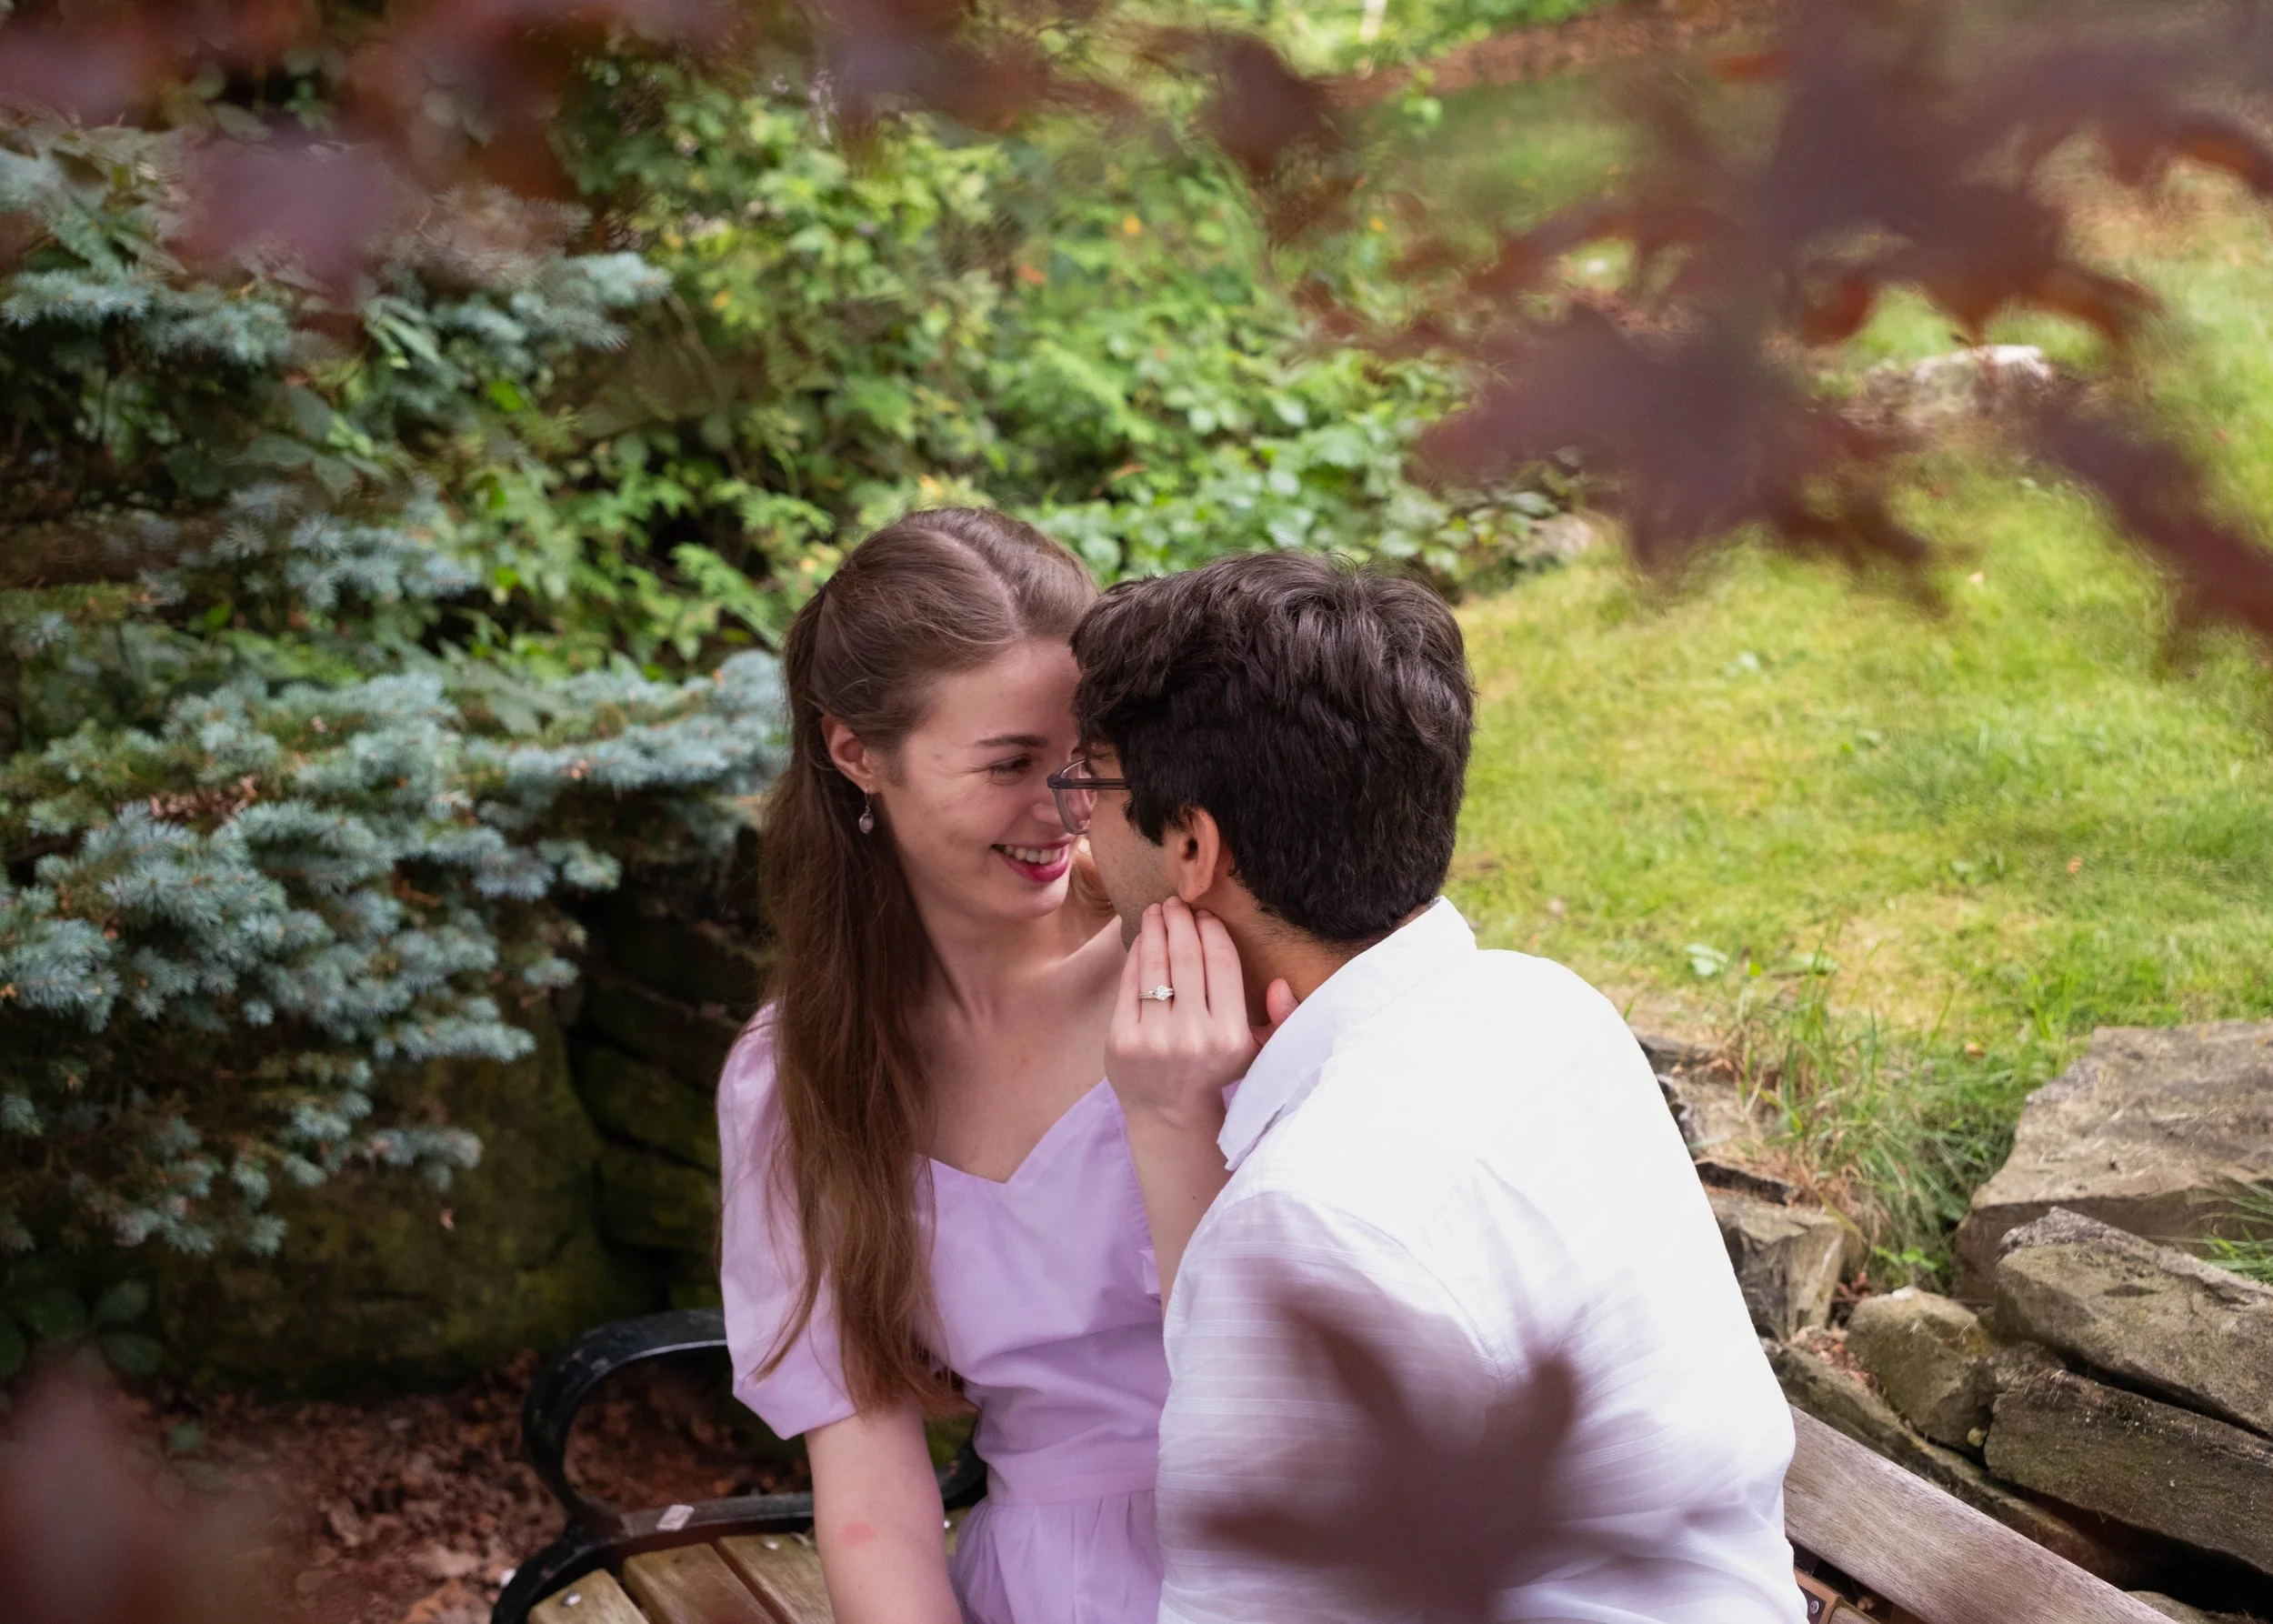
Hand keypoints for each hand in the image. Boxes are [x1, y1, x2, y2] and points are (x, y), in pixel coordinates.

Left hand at [1107, 898, 1294, 1134]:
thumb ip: (1282, 1019)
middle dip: (1180, 921)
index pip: (1221, 963)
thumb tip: (1279, 983)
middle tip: (1176, 901)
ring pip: (1155, 964)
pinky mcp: (1122, 1038)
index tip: (1206, 915)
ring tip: (1158, 909)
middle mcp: (1193, 1036)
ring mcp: (1154, 1037)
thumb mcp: (1259, 1051)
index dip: (1212, 931)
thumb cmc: (1216, 1070)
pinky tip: (1142, 937)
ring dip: (1155, 928)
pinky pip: (1130, 983)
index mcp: (1230, 1035)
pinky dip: (1135, 954)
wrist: (1168, 1110)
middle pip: (1186, 957)